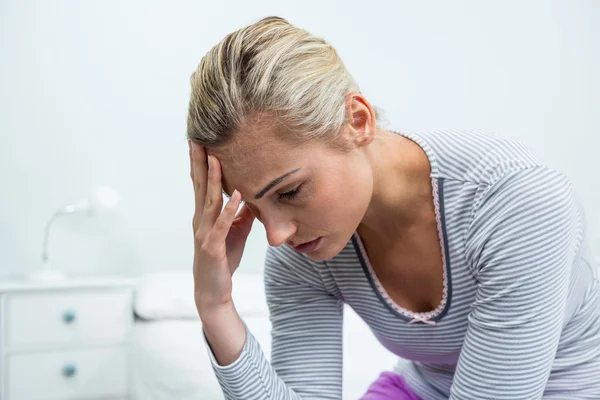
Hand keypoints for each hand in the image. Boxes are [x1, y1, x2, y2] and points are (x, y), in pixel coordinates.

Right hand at [188, 140, 254, 318]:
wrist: (213, 291)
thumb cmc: (223, 259)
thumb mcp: (236, 231)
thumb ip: (241, 212)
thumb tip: (251, 194)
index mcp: (205, 215)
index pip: (202, 183)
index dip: (201, 162)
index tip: (201, 140)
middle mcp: (201, 220)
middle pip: (200, 186)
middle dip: (199, 162)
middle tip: (197, 138)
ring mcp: (205, 233)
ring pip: (210, 201)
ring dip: (214, 179)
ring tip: (217, 158)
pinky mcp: (213, 247)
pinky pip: (222, 225)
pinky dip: (229, 210)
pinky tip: (237, 196)